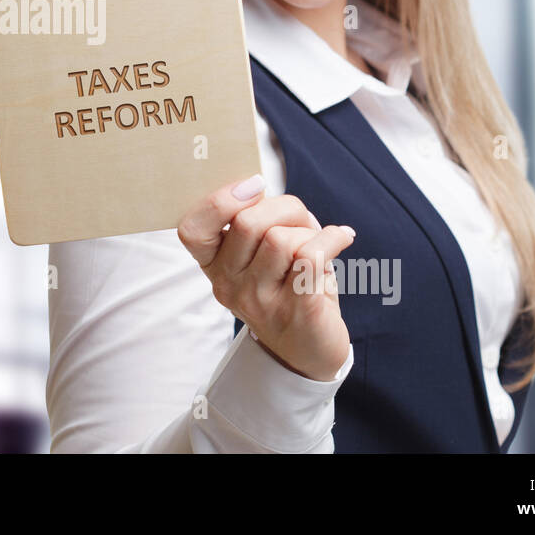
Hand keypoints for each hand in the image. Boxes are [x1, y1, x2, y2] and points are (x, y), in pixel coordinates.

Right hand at [177, 174, 354, 381]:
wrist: (306, 350)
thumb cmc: (283, 288)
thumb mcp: (256, 257)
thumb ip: (251, 222)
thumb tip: (257, 185)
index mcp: (213, 265)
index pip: (192, 230)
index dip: (220, 201)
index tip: (253, 187)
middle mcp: (229, 285)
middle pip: (248, 222)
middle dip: (284, 207)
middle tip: (300, 220)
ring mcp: (260, 301)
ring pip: (281, 238)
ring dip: (307, 230)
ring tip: (317, 241)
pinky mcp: (297, 311)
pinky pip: (312, 256)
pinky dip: (332, 238)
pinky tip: (342, 238)